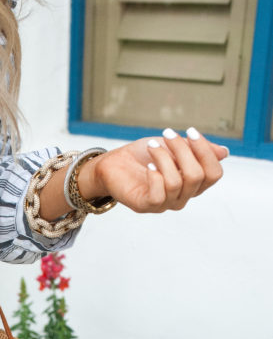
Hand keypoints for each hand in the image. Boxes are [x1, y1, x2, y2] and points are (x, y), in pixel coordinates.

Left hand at [80, 127, 227, 213]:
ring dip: (165, 158)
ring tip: (152, 145)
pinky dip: (155, 175)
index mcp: (193, 184)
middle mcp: (182, 197)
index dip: (206, 151)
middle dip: (183, 150)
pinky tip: (148, 165)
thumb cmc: (144, 155)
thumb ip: (197, 150)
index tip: (190, 131)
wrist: (113, 164)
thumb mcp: (173, 147)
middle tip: (167, 134)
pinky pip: (159, 194)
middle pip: (197, 176)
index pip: (214, 174)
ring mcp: (165, 204)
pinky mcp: (146, 206)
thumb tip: (224, 153)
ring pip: (177, 182)